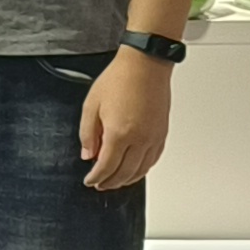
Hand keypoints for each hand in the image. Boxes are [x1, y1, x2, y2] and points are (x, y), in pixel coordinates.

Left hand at [80, 48, 173, 192]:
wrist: (145, 65)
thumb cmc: (119, 79)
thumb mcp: (91, 105)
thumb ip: (87, 133)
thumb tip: (88, 154)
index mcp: (119, 133)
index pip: (106, 167)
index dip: (96, 177)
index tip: (89, 181)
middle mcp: (140, 139)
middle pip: (124, 173)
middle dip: (110, 182)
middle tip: (100, 184)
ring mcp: (153, 137)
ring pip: (141, 170)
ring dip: (127, 180)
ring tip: (115, 181)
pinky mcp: (162, 133)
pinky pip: (153, 159)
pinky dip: (142, 170)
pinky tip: (135, 169)